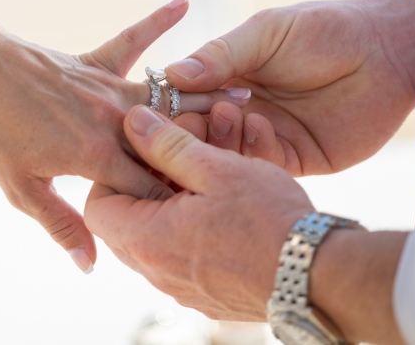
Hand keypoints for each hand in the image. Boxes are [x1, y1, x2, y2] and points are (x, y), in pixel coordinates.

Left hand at [0, 0, 248, 270]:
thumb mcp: (22, 189)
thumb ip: (62, 226)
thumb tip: (91, 265)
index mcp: (97, 154)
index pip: (154, 186)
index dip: (184, 200)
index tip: (216, 205)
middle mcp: (112, 119)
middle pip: (174, 137)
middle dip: (213, 144)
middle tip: (254, 142)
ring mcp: (107, 85)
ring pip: (169, 95)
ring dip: (208, 94)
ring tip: (248, 92)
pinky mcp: (96, 60)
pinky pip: (135, 39)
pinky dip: (158, 20)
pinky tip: (183, 0)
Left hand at [85, 105, 313, 319]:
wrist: (317, 277)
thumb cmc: (269, 221)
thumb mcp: (216, 170)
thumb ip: (168, 145)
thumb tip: (133, 120)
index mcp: (148, 240)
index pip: (97, 205)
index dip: (116, 172)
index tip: (147, 150)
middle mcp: (156, 271)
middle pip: (129, 219)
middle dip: (151, 180)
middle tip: (184, 153)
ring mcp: (181, 286)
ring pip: (159, 235)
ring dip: (176, 199)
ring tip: (211, 171)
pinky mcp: (206, 293)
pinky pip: (183, 255)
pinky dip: (193, 225)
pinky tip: (224, 203)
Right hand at [164, 0, 414, 174]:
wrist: (387, 50)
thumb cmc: (325, 29)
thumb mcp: (266, 33)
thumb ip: (221, 54)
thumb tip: (171, 73)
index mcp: (228, 80)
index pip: (186, 101)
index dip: (168, 108)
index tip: (150, 112)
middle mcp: (242, 112)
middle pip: (201, 134)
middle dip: (188, 132)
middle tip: (181, 125)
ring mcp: (268, 138)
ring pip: (228, 155)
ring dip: (220, 140)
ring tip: (224, 115)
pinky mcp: (297, 159)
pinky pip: (264, 165)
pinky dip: (255, 149)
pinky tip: (259, 124)